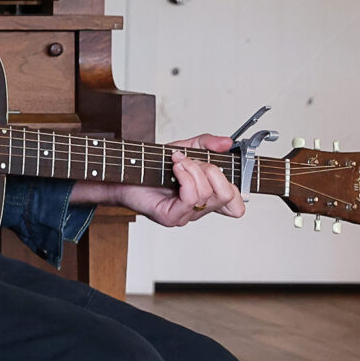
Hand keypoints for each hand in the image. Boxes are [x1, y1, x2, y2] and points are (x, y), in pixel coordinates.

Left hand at [72, 133, 246, 226]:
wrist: (123, 172)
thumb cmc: (151, 165)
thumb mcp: (184, 148)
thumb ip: (206, 144)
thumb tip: (227, 143)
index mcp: (206, 197)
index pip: (236, 206)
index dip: (236, 188)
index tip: (220, 166)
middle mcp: (198, 210)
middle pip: (227, 195)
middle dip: (212, 170)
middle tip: (191, 161)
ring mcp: (186, 215)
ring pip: (208, 194)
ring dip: (193, 170)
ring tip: (177, 162)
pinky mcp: (172, 217)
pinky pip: (192, 198)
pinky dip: (186, 178)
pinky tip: (175, 169)